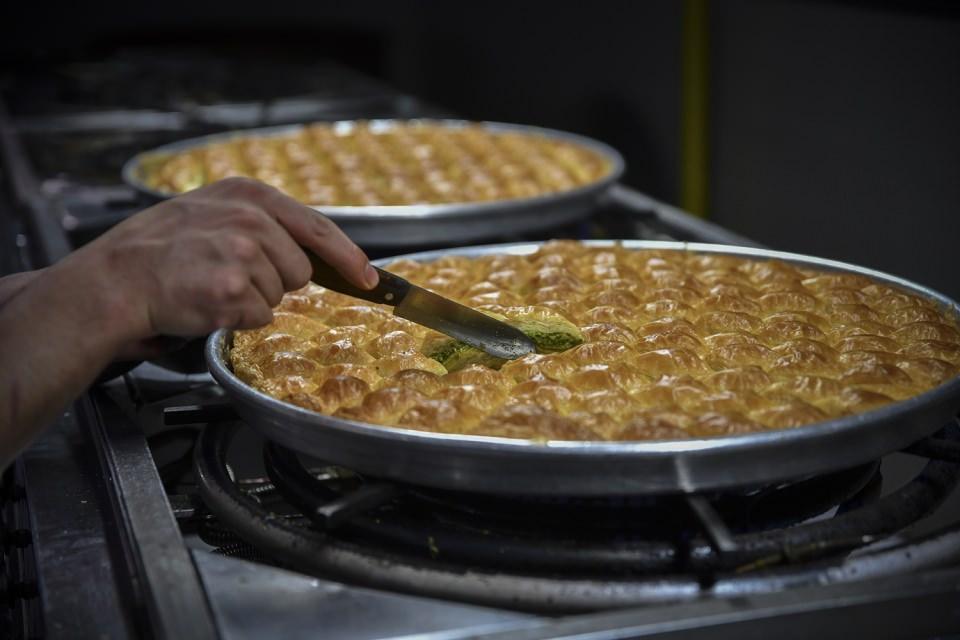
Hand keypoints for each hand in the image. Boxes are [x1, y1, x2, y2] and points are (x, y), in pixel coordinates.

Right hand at [61, 177, 377, 344]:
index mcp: (250, 195)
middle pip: (300, 271)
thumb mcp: (213, 211)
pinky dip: (237, 318)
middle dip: (275, 283)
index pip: (318, 226)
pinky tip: (206, 302)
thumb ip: (262, 222)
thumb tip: (310, 251)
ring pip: (280, 297)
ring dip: (252, 301)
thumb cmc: (162, 247)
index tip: (369, 278)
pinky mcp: (234, 290)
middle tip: (230, 277)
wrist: (118, 277)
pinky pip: (259, 317)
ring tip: (211, 285)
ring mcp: (244, 254)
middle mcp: (252, 220)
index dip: (349, 257)